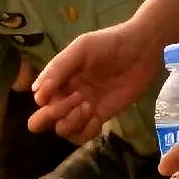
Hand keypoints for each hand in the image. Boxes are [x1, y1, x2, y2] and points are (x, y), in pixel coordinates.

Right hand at [31, 23, 159, 141]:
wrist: (143, 49)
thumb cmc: (110, 43)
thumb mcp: (81, 49)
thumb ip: (58, 68)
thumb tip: (35, 93)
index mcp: (59, 79)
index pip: (40, 101)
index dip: (49, 102)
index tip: (69, 91)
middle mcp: (66, 95)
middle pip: (43, 120)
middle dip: (53, 117)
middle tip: (75, 102)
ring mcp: (83, 108)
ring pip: (63, 130)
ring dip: (72, 123)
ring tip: (89, 107)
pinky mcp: (100, 116)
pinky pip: (83, 135)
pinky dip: (86, 131)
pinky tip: (96, 117)